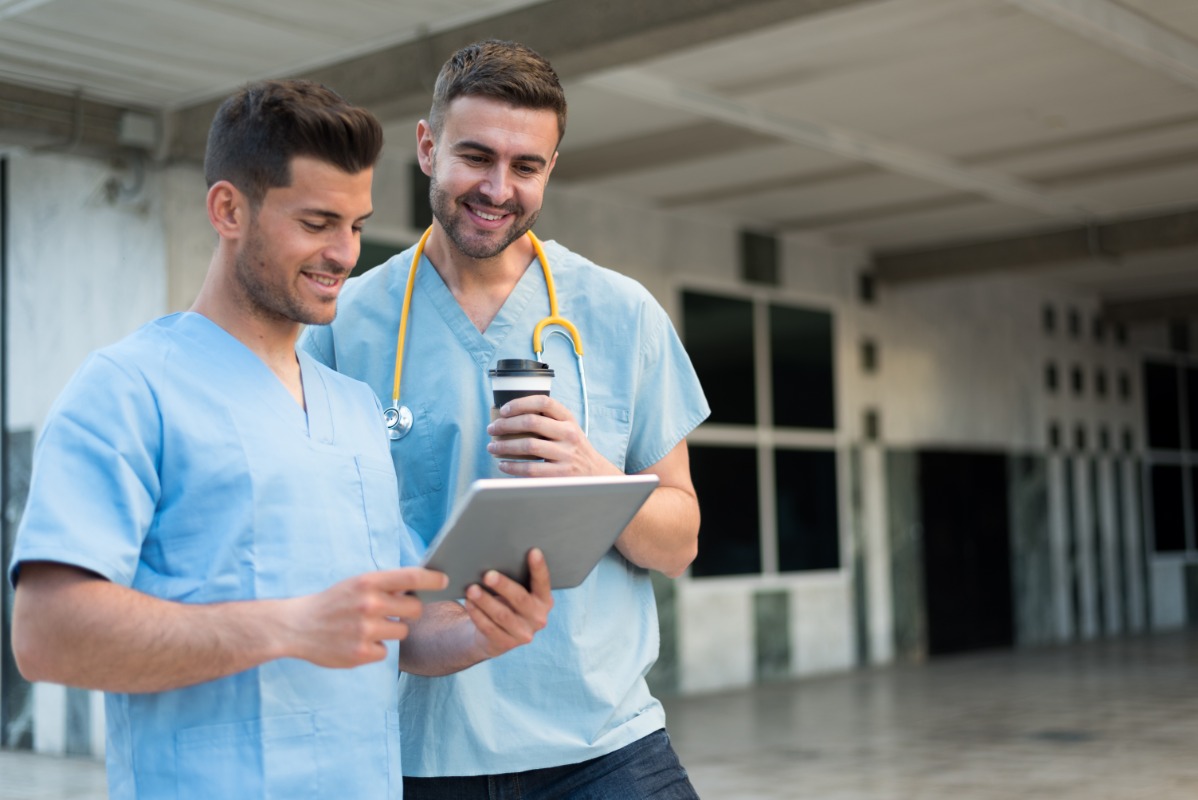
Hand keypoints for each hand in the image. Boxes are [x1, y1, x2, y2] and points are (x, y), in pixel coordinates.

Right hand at [285, 568, 446, 668]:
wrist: (297, 626)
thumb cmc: (333, 603)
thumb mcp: (356, 584)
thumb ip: (385, 585)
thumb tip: (421, 585)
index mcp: (368, 582)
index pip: (412, 577)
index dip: (433, 579)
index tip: (445, 581)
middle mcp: (369, 604)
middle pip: (415, 609)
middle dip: (410, 611)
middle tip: (394, 612)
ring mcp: (365, 630)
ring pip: (402, 632)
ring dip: (391, 631)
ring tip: (367, 627)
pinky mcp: (361, 653)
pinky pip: (385, 651)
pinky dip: (375, 648)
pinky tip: (357, 642)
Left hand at [462, 548, 552, 659]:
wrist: (497, 634)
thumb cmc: (506, 602)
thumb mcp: (515, 592)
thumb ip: (515, 578)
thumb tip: (496, 558)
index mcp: (544, 601)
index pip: (543, 582)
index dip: (539, 567)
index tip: (533, 551)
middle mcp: (538, 618)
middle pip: (520, 599)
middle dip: (503, 586)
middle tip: (488, 574)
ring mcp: (523, 634)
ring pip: (502, 615)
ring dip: (485, 601)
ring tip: (471, 589)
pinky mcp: (505, 644)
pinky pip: (489, 628)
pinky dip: (477, 614)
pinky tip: (469, 603)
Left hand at [486, 395, 619, 476]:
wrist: (595, 475)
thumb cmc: (573, 449)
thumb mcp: (568, 429)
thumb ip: (548, 421)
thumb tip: (510, 417)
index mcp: (568, 419)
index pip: (543, 402)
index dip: (520, 403)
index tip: (504, 410)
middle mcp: (569, 434)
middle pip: (531, 422)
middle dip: (505, 425)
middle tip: (492, 429)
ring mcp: (566, 455)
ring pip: (528, 445)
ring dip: (504, 445)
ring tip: (492, 447)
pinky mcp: (560, 474)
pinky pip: (530, 469)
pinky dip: (512, 466)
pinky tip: (502, 464)